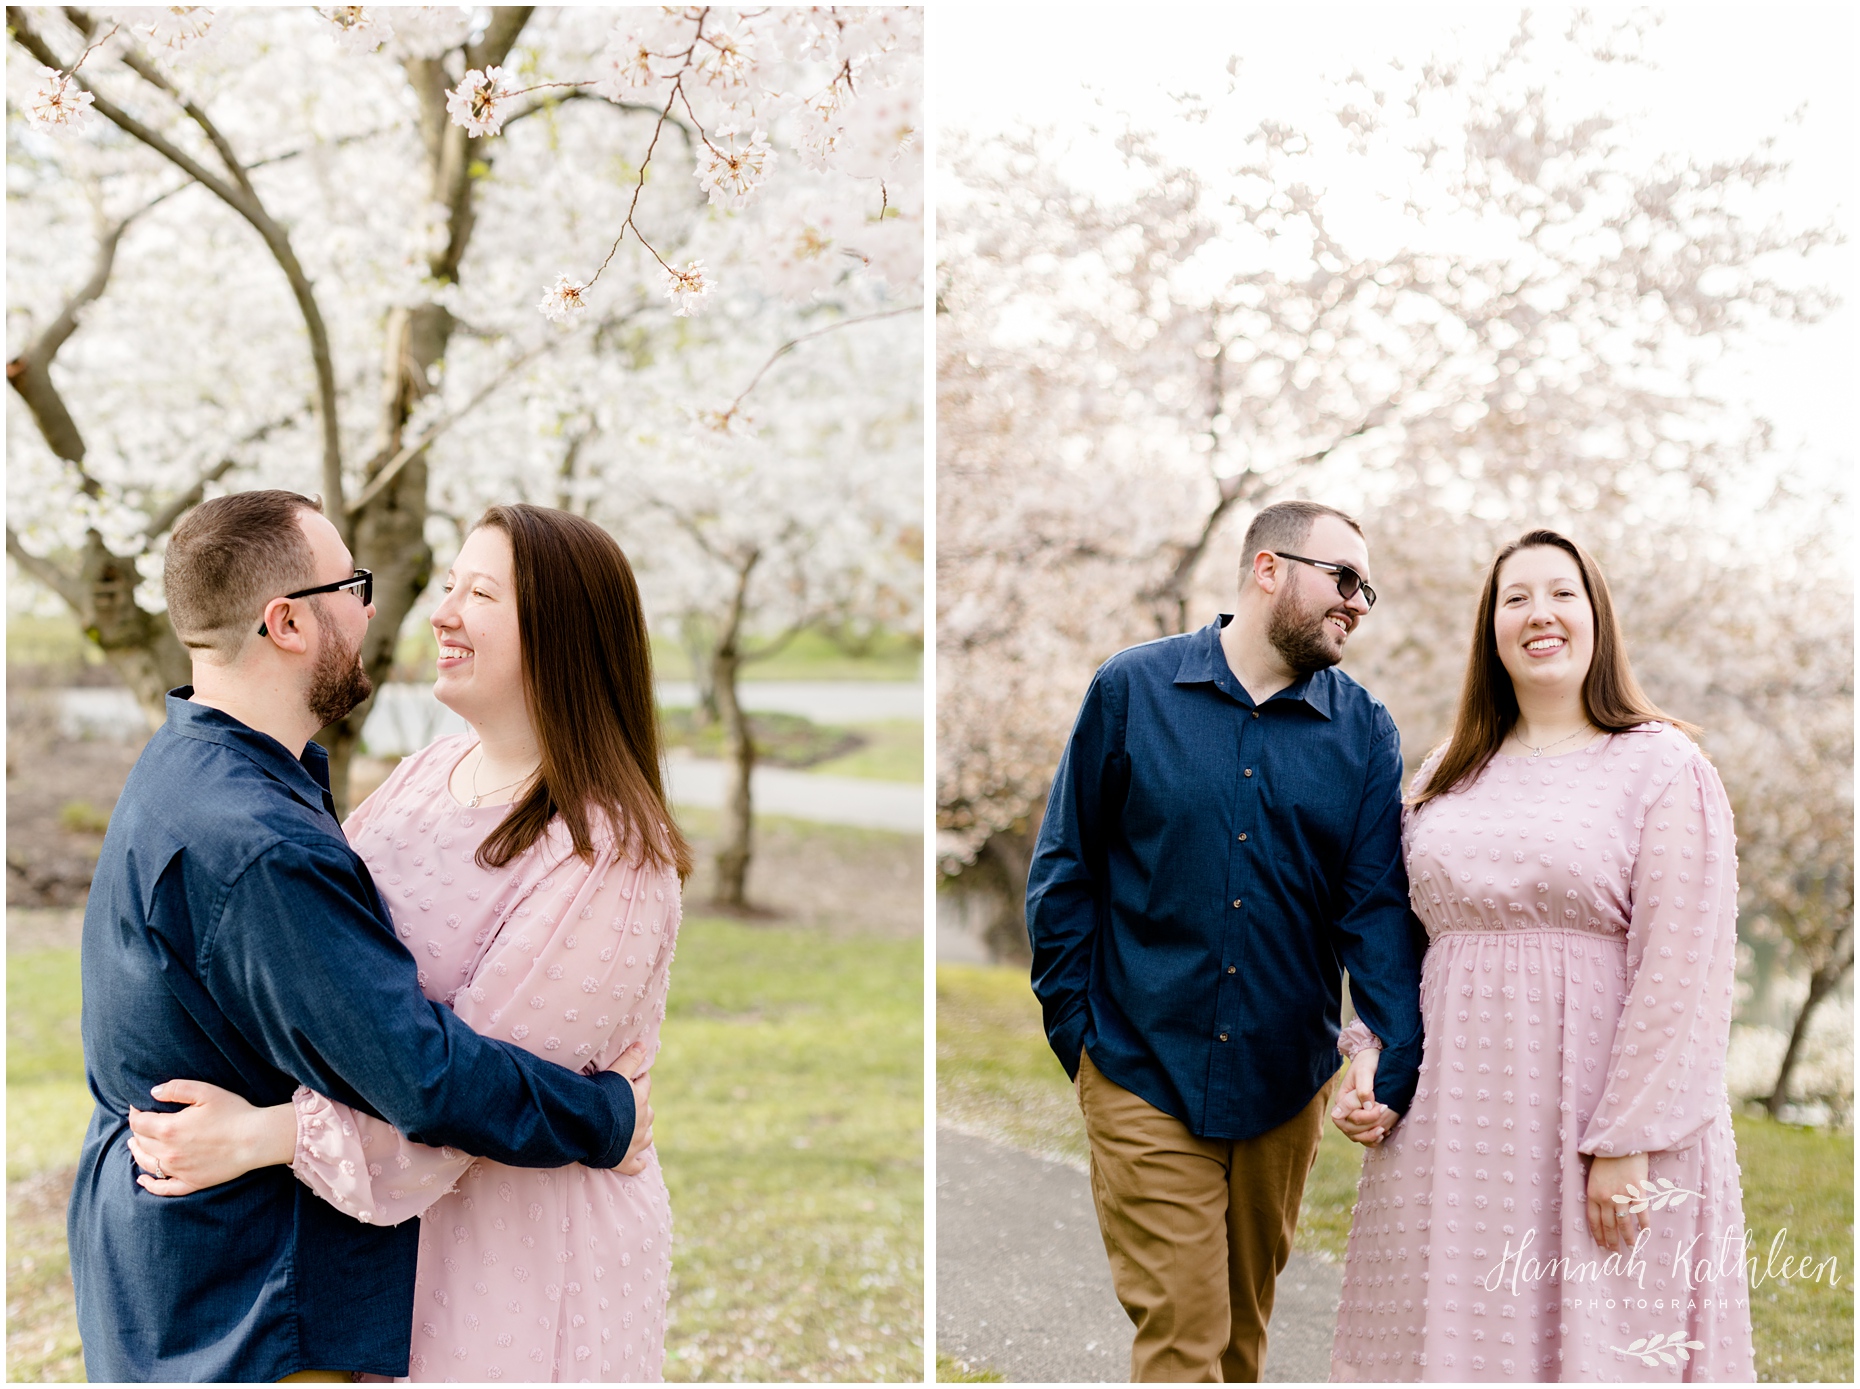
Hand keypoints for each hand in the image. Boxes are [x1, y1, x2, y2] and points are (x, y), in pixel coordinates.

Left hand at [128, 1080, 296, 1196]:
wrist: (255, 1139)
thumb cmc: (233, 1112)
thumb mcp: (206, 1091)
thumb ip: (176, 1088)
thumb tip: (152, 1092)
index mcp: (169, 1129)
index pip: (139, 1123)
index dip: (135, 1113)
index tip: (137, 1107)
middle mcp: (169, 1153)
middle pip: (140, 1143)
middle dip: (136, 1131)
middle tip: (140, 1123)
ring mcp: (179, 1170)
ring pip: (147, 1164)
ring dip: (137, 1153)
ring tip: (135, 1145)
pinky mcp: (191, 1182)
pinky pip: (163, 1188)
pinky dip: (149, 1185)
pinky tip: (142, 1180)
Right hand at [605, 1041, 653, 1175]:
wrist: (590, 1128)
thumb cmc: (601, 1099)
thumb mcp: (616, 1074)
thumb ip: (629, 1059)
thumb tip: (643, 1043)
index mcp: (639, 1099)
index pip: (645, 1084)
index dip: (640, 1080)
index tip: (635, 1079)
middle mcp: (642, 1121)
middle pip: (648, 1111)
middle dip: (642, 1108)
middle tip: (630, 1105)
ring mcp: (635, 1143)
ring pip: (647, 1136)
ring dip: (642, 1133)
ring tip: (636, 1130)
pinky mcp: (625, 1161)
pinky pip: (636, 1165)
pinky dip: (638, 1164)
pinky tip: (640, 1165)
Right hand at [1330, 1047, 1397, 1146]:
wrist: (1372, 1061)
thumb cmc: (1367, 1063)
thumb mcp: (1365, 1072)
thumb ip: (1364, 1089)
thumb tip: (1367, 1107)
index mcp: (1341, 1101)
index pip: (1348, 1117)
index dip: (1365, 1117)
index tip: (1382, 1108)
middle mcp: (1344, 1112)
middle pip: (1351, 1130)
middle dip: (1369, 1129)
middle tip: (1386, 1122)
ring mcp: (1352, 1118)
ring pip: (1356, 1137)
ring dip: (1370, 1138)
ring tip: (1384, 1132)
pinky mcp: (1362, 1121)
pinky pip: (1363, 1137)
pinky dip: (1372, 1140)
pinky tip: (1384, 1134)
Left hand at [1586, 1152, 1649, 1254]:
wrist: (1621, 1141)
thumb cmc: (1607, 1156)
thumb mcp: (1595, 1175)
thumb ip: (1597, 1192)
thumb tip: (1602, 1209)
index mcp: (1592, 1193)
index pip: (1593, 1220)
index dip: (1598, 1235)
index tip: (1601, 1245)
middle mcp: (1606, 1197)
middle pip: (1609, 1225)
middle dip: (1612, 1240)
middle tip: (1615, 1252)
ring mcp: (1622, 1194)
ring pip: (1625, 1223)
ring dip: (1628, 1238)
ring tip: (1631, 1247)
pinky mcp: (1638, 1190)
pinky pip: (1641, 1212)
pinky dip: (1644, 1224)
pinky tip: (1646, 1233)